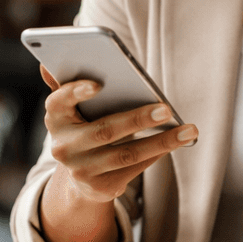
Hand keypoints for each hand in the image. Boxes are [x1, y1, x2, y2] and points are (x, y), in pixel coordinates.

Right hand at [41, 66, 196, 203]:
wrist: (79, 174)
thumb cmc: (83, 125)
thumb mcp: (72, 106)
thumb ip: (67, 82)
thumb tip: (56, 53)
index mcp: (54, 118)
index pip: (58, 102)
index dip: (75, 92)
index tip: (97, 84)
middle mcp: (63, 147)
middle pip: (104, 131)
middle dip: (137, 119)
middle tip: (165, 109)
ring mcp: (81, 170)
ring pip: (126, 154)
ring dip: (160, 142)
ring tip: (188, 130)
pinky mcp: (101, 188)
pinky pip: (135, 169)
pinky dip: (158, 153)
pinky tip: (177, 142)